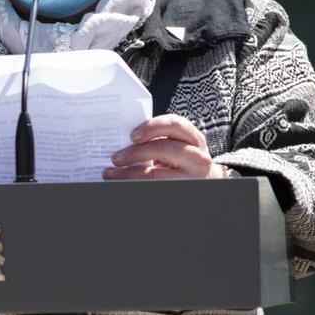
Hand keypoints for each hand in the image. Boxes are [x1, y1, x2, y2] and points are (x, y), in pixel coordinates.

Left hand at [104, 113, 223, 180]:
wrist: (203, 182)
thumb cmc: (183, 160)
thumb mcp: (178, 145)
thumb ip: (159, 139)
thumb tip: (122, 139)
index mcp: (193, 138)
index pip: (174, 124)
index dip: (151, 127)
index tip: (131, 135)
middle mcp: (197, 157)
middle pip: (163, 149)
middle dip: (135, 153)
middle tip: (115, 158)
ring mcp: (190, 177)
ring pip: (155, 174)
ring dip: (128, 174)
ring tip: (111, 174)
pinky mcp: (179, 189)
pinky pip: (153, 187)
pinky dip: (133, 184)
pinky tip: (122, 183)